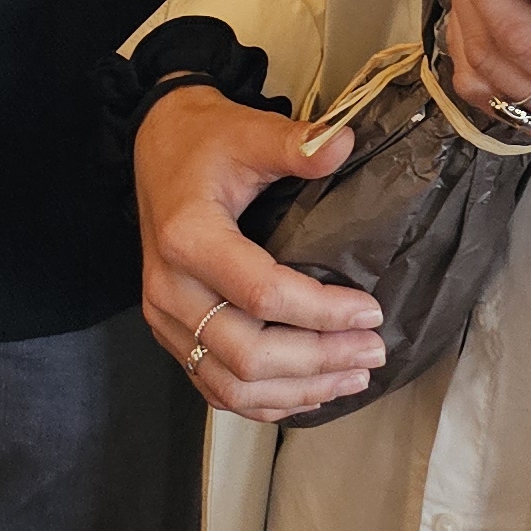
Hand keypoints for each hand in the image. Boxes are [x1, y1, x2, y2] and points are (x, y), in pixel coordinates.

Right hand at [132, 85, 382, 423]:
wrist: (157, 150)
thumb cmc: (205, 142)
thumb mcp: (247, 131)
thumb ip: (294, 144)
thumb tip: (344, 143)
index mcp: (187, 239)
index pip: (262, 294)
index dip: (322, 311)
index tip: (370, 311)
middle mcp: (169, 289)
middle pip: (248, 354)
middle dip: (318, 360)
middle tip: (373, 351)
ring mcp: (165, 319)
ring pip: (232, 384)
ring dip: (298, 390)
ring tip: (353, 377)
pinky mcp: (171, 333)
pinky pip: (215, 386)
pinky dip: (265, 399)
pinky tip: (310, 392)